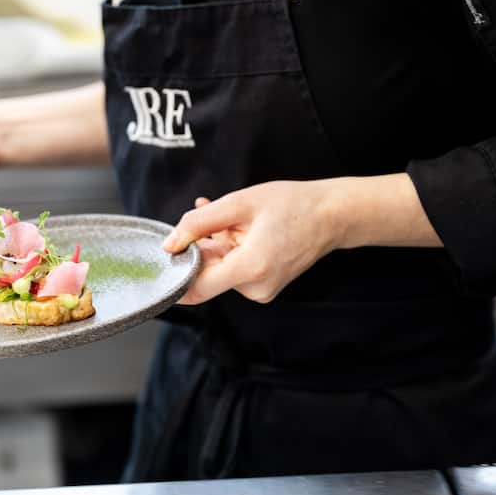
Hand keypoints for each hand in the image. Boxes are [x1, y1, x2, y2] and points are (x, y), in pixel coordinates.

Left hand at [163, 174, 441, 304]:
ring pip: (220, 270)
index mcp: (250, 269)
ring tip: (227, 216)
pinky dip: (229, 250)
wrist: (332, 215)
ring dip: (215, 245)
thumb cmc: (291, 204)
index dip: (174, 276)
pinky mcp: (264, 287)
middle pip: (207, 275)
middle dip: (200, 248)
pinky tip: (235, 227)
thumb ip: (199, 224)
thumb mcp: (239, 204)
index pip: (196, 289)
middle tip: (203, 216)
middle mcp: (255, 288)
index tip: (163, 259)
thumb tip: (169, 244)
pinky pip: (234, 269)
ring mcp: (261, 291)